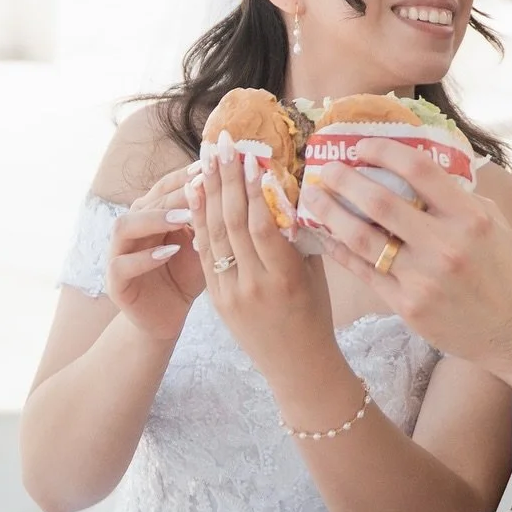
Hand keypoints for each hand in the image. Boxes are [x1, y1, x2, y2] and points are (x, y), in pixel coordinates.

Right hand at [106, 164, 204, 342]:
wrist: (167, 316)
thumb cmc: (188, 274)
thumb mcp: (203, 243)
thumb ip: (209, 218)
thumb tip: (239, 186)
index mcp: (151, 214)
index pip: (165, 186)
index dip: (186, 175)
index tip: (212, 166)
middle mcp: (131, 227)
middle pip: (147, 201)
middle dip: (175, 193)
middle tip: (202, 186)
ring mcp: (118, 253)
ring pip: (125, 226)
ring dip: (155, 219)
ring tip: (185, 218)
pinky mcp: (114, 281)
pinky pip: (122, 264)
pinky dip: (145, 257)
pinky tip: (168, 252)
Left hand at [190, 132, 332, 380]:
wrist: (297, 367)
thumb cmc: (315, 315)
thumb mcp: (315, 273)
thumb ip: (298, 236)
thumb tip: (282, 190)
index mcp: (286, 278)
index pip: (262, 226)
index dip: (253, 190)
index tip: (251, 157)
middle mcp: (254, 285)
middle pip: (233, 223)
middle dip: (227, 179)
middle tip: (225, 144)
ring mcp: (231, 294)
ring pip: (214, 236)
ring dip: (209, 193)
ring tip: (207, 160)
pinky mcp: (217, 301)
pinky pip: (206, 254)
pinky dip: (199, 221)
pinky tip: (195, 195)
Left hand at [302, 141, 511, 400]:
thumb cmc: (505, 271)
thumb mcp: (493, 222)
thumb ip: (457, 197)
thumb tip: (420, 169)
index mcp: (469, 217)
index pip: (419, 170)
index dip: (384, 151)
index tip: (363, 145)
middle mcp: (445, 244)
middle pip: (381, 202)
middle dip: (346, 180)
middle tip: (328, 168)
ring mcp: (423, 278)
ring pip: (363, 238)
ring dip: (332, 213)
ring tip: (315, 198)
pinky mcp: (408, 305)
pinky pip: (364, 272)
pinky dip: (340, 251)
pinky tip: (326, 236)